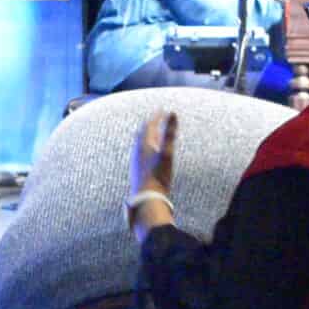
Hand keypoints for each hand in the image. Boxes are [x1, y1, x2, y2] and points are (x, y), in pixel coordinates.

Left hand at [130, 111, 178, 232]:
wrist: (146, 198)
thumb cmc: (158, 176)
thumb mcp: (167, 152)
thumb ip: (170, 132)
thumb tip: (173, 113)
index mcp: (144, 144)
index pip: (149, 125)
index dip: (156, 116)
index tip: (162, 109)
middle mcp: (137, 151)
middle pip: (142, 133)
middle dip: (150, 124)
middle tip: (156, 118)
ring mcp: (136, 161)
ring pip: (139, 143)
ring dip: (146, 135)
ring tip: (151, 133)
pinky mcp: (136, 170)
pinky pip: (139, 153)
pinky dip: (145, 147)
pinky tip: (147, 154)